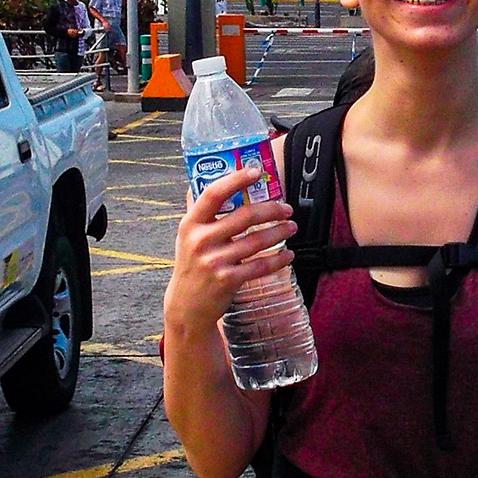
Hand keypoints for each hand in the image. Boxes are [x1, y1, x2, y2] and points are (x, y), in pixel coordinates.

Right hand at [163, 162, 295, 343]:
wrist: (186, 307)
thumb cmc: (192, 265)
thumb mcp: (187, 237)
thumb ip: (201, 214)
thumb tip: (211, 180)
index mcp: (190, 224)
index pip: (213, 194)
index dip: (236, 180)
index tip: (256, 171)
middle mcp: (201, 240)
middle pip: (245, 216)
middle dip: (272, 209)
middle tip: (286, 208)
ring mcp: (214, 261)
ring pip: (257, 241)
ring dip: (280, 232)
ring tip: (291, 227)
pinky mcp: (228, 280)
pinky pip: (260, 266)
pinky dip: (278, 260)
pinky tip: (288, 255)